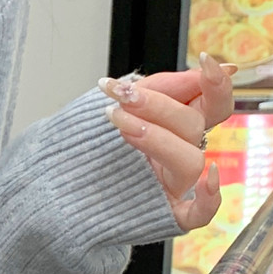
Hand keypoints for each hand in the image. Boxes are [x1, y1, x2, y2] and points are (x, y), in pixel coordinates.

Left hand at [97, 52, 236, 232]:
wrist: (56, 180)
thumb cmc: (92, 141)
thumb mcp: (123, 102)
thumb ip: (164, 87)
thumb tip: (211, 67)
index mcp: (179, 124)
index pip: (215, 103)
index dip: (216, 83)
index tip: (205, 59)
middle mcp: (182, 152)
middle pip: (193, 126)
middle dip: (157, 106)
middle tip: (122, 95)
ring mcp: (174, 184)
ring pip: (188, 160)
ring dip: (155, 138)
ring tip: (117, 122)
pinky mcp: (164, 212)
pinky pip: (199, 214)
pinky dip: (209, 199)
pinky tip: (207, 180)